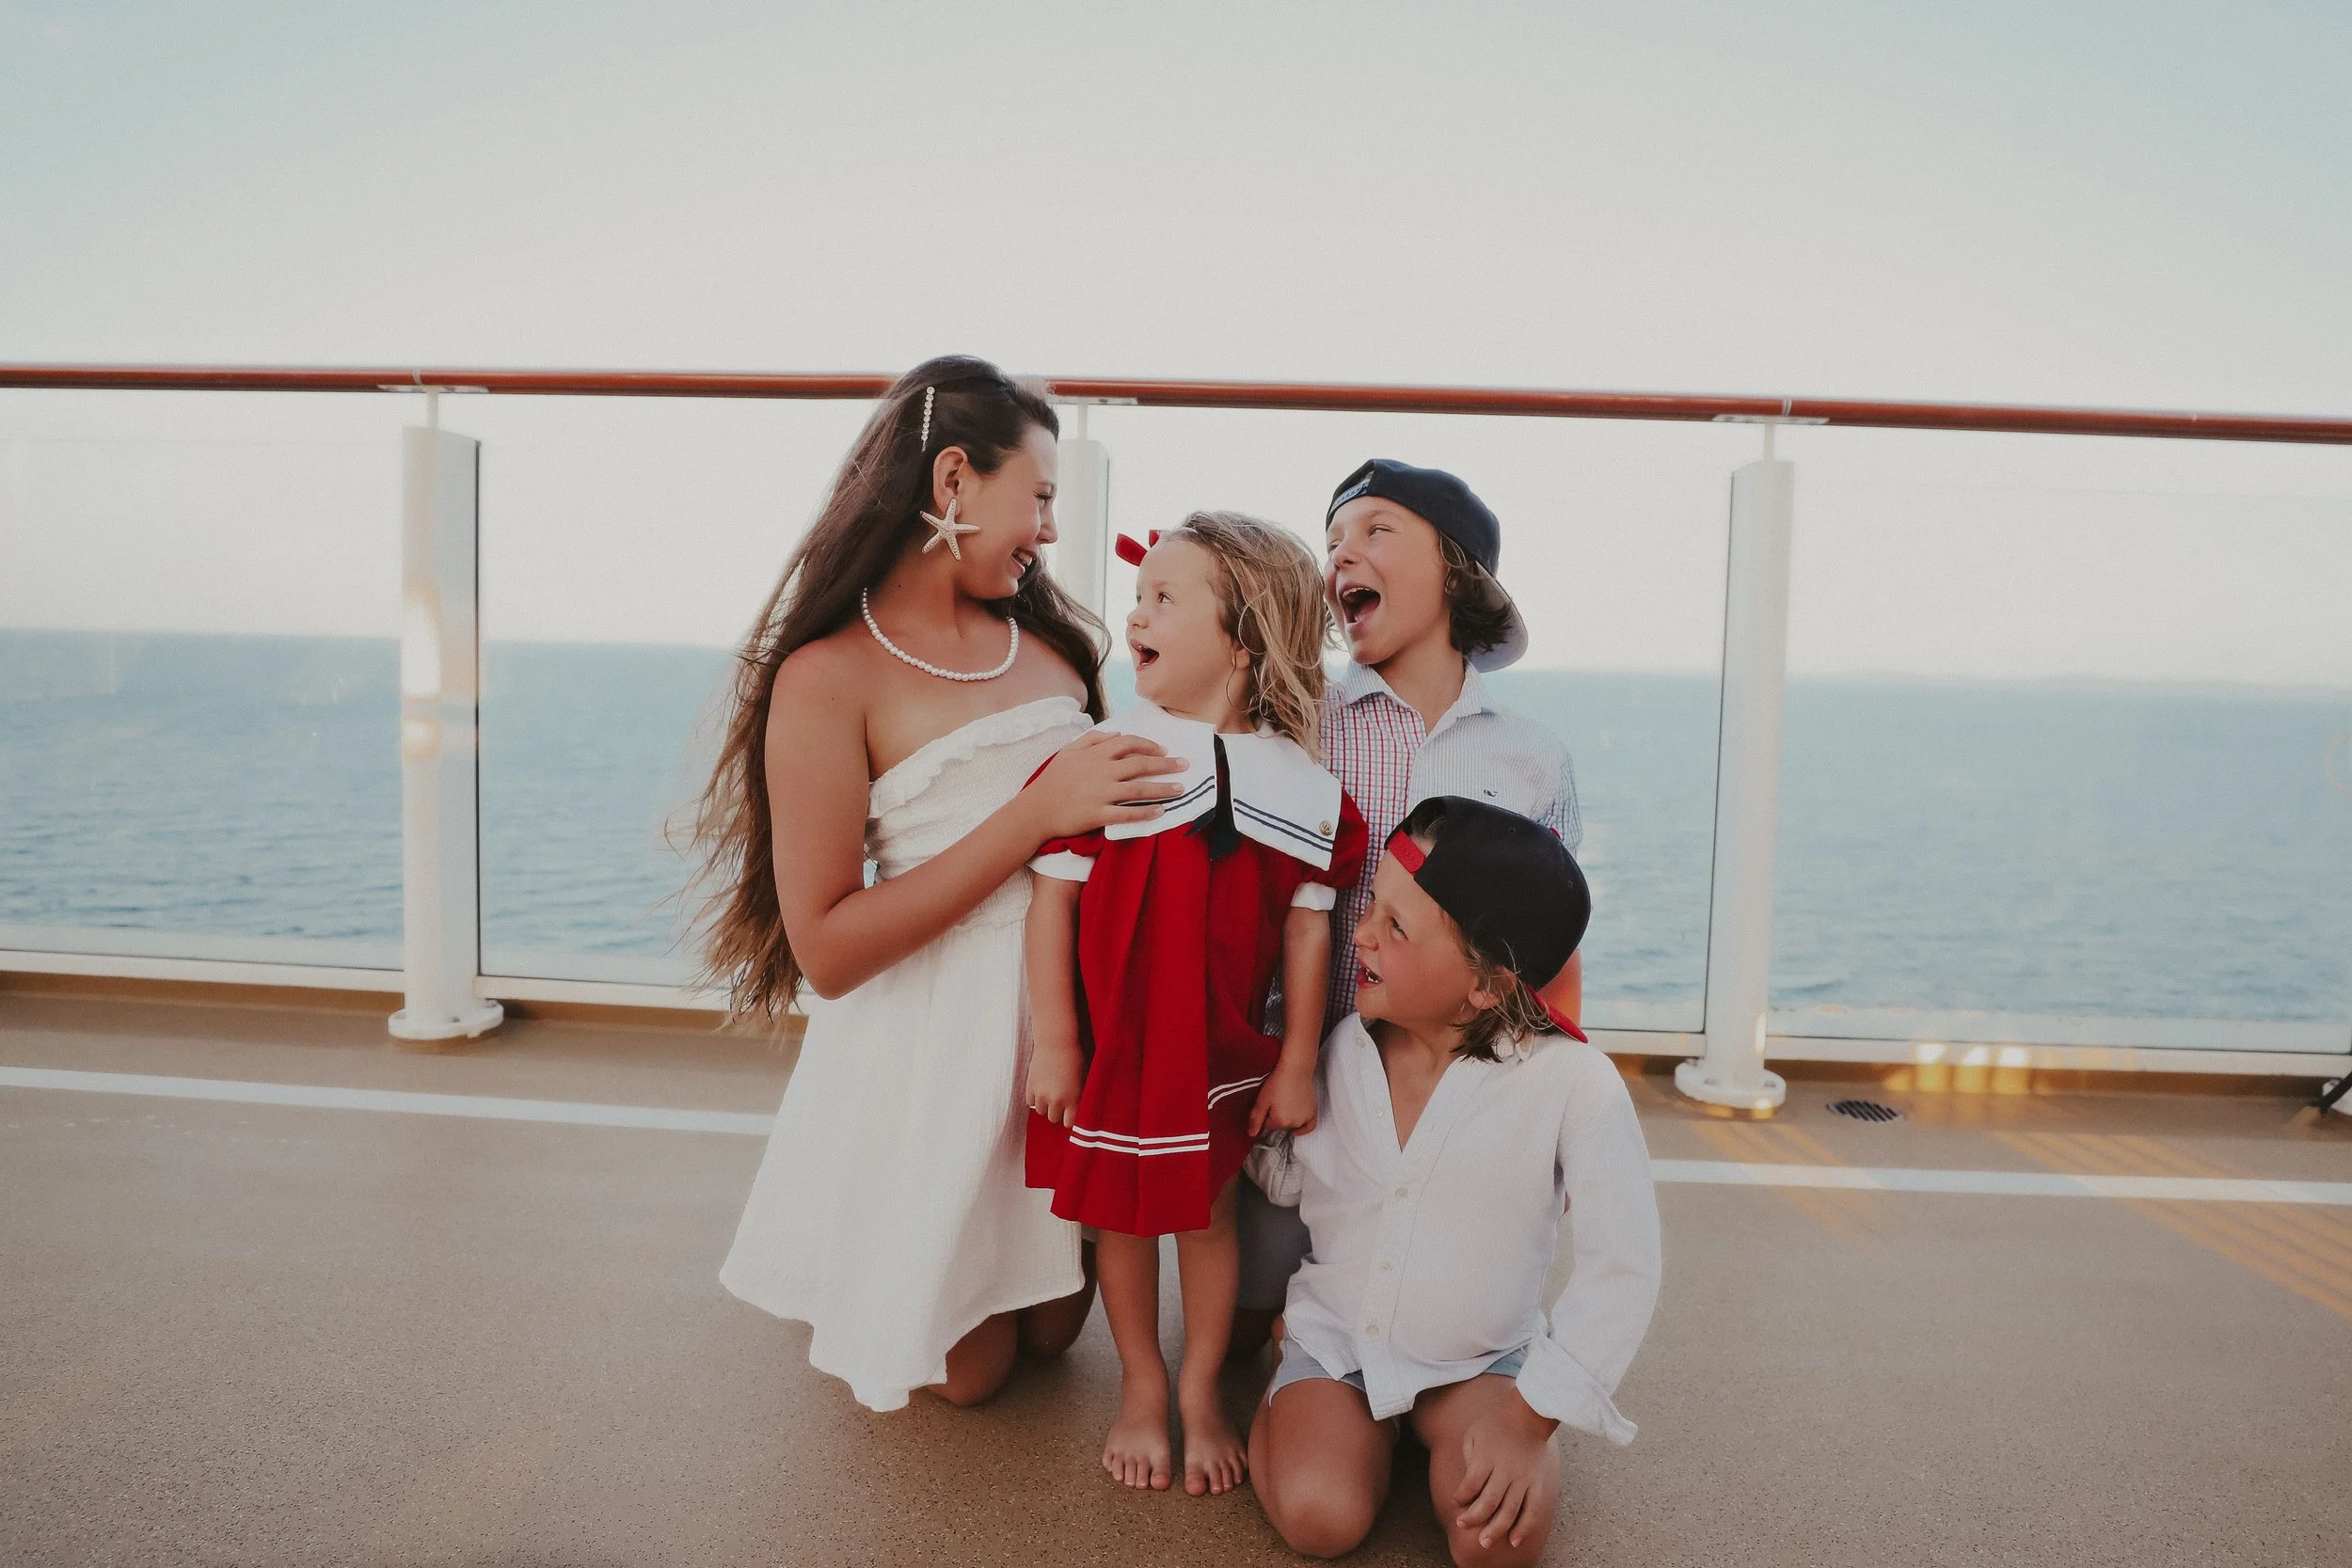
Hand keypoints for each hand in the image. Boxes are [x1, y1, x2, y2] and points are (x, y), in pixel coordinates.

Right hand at [1027, 731, 1183, 838]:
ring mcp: (1100, 794)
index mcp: (1095, 755)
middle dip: (1166, 765)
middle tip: (1185, 765)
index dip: (1150, 746)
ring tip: (1181, 789)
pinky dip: (1145, 813)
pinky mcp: (1098, 814)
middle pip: (1140, 765)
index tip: (1164, 751)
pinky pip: (1127, 813)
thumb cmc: (1052, 780)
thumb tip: (1117, 734)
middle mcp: (1101, 772)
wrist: (1036, 809)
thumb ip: (1093, 739)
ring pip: (1139, 789)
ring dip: (1163, 789)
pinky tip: (1161, 812)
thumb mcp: (1069, 751)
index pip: (1129, 744)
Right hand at [1027, 1036, 1083, 1126]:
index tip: (1070, 1115)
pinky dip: (1036, 1099)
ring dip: (1046, 1106)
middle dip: (1058, 1113)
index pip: (1069, 1123)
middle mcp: (1056, 1100)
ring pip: (1041, 1112)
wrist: (1056, 1042)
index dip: (1070, 1119)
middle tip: (1061, 1104)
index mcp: (1073, 1100)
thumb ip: (1080, 1097)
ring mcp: (1041, 1094)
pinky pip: (1031, 1102)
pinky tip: (1042, 1090)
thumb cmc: (1075, 1058)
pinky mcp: (1030, 1087)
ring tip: (1051, 1096)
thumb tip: (1080, 1110)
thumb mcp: (1084, 1079)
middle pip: (1054, 1119)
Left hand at [1247, 1065, 1316, 1137]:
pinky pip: (1310, 1127)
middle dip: (1277, 1116)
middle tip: (1277, 1102)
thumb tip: (1252, 1134)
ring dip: (1288, 1119)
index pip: (1268, 1125)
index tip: (1268, 1105)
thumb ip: (1255, 1119)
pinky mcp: (1313, 1112)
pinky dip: (1303, 1130)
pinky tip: (1297, 1130)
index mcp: (1280, 1121)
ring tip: (1286, 1105)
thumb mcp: (1261, 1100)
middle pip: (1281, 1126)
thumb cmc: (1279, 1082)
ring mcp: (1305, 1118)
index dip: (1266, 1115)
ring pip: (1293, 1125)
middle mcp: (1294, 1123)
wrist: (1295, 1070)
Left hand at [1452, 1390, 1557, 1551]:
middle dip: (1474, 1518)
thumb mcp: (1473, 1434)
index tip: (1456, 1501)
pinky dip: (1524, 1527)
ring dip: (1496, 1529)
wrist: (1528, 1415)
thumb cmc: (1495, 1424)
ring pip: (1510, 1510)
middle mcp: (1505, 1470)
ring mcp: (1523, 1479)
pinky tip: (1514, 1540)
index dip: (1460, 1497)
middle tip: (1463, 1525)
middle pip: (1488, 1501)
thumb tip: (1467, 1485)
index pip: (1470, 1484)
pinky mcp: (1537, 1484)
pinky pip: (1532, 1510)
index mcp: (1486, 1457)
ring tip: (1485, 1542)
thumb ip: (1467, 1458)